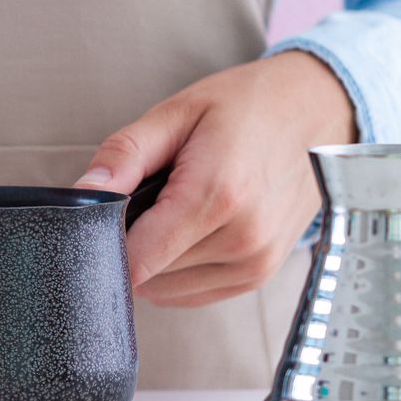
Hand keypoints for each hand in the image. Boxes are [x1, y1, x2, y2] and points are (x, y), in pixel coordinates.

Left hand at [75, 51, 356, 307]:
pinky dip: (179, 269)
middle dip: (132, 242)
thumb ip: (124, 155)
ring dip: (157, 258)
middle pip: (148, 275)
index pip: (136, 259)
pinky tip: (190, 228)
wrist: (316, 112)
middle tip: (148, 196)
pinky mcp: (260, 275)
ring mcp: (256, 263)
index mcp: (216, 195)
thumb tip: (84, 193)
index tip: (104, 217)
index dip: (106, 242)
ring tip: (176, 206)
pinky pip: (195, 293)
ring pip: (168, 290)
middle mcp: (242, 239)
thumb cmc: (246, 107)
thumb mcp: (176, 113)